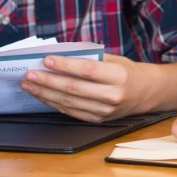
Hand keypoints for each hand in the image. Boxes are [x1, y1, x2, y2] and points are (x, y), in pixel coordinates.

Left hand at [20, 53, 153, 122]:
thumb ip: (91, 59)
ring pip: (69, 102)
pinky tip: (42, 95)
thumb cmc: (128, 72)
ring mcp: (104, 111)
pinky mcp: (97, 120)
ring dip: (45, 93)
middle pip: (74, 88)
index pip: (87, 70)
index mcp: (119, 76)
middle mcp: (113, 96)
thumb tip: (60, 56)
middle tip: (29, 74)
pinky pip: (71, 111)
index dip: (65, 65)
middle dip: (48, 81)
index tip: (46, 59)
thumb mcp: (116, 60)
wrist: (147, 93)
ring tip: (29, 85)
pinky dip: (53, 103)